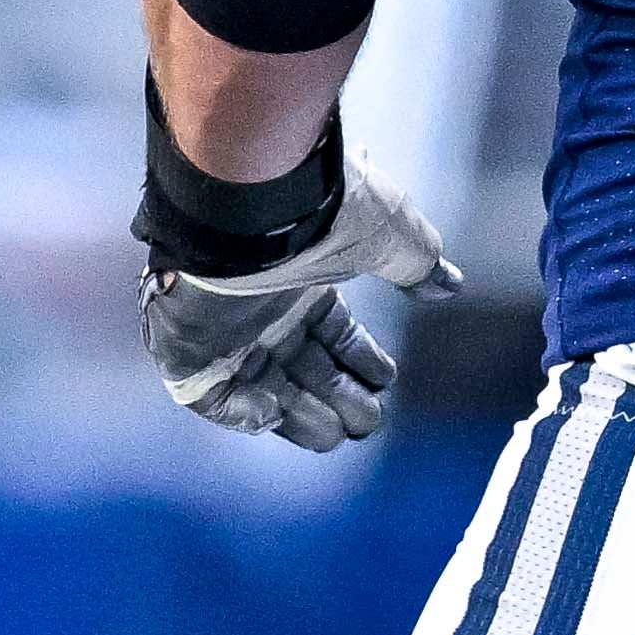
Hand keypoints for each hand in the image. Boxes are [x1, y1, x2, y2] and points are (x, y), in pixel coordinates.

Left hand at [144, 171, 461, 451]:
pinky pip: (208, 396)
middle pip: (304, 368)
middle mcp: (262, 305)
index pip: (333, 333)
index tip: (386, 380)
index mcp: (301, 280)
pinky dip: (241, 412)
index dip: (362, 360)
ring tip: (339, 433)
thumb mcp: (389, 233)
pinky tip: (274, 415)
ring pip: (265, 388)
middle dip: (341, 398)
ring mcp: (222, 328)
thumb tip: (448, 284)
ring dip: (302, 416)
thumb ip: (416, 262)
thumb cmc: (319, 212)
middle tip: (368, 421)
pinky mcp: (187, 347)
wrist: (246, 201)